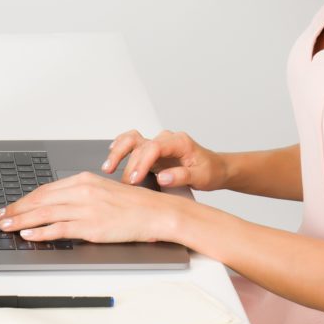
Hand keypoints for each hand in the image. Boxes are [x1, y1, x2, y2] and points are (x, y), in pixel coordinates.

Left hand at [0, 171, 179, 243]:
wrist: (156, 213)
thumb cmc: (133, 205)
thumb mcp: (102, 191)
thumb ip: (80, 195)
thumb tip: (56, 205)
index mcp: (84, 180)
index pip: (45, 190)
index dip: (24, 199)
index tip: (10, 206)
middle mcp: (83, 191)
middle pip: (41, 200)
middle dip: (16, 209)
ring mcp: (87, 209)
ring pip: (45, 214)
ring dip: (22, 221)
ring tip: (6, 227)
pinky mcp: (92, 226)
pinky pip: (60, 229)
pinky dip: (41, 232)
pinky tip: (29, 235)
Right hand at [101, 129, 227, 190]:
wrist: (215, 168)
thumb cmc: (210, 171)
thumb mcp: (201, 176)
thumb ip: (181, 176)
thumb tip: (162, 177)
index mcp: (179, 142)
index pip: (154, 147)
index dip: (142, 162)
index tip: (135, 179)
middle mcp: (166, 140)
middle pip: (140, 144)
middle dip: (129, 164)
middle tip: (124, 183)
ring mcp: (158, 144)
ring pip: (132, 140)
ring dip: (118, 151)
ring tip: (108, 167)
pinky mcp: (152, 152)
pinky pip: (132, 144)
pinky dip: (120, 147)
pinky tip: (111, 156)